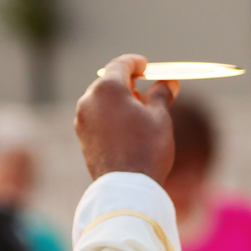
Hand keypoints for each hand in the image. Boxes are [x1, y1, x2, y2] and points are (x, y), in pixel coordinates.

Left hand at [75, 54, 179, 183]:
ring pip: (102, 100)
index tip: (146, 66)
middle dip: (128, 82)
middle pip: (109, 81)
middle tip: (146, 88)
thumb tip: (169, 82)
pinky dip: (110, 115)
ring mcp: (82, 119)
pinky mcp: (82, 136)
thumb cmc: (146, 149)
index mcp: (108, 88)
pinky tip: (127, 129)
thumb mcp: (160, 117)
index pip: (121, 64)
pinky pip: (97, 116)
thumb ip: (162, 94)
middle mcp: (89, 100)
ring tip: (139, 112)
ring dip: (118, 100)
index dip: (136, 63)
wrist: (127, 188)